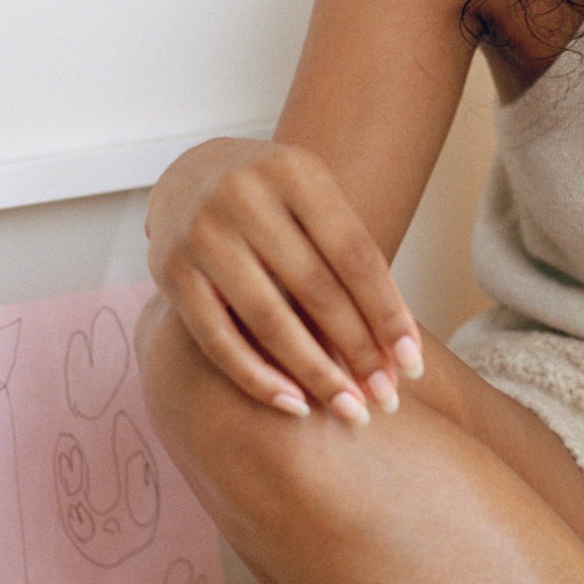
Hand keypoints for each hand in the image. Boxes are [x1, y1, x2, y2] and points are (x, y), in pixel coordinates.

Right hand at [144, 136, 423, 419]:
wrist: (191, 173)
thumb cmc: (278, 204)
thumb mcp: (319, 208)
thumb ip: (354, 265)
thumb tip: (401, 352)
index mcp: (296, 172)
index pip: (356, 255)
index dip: (388, 313)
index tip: (414, 364)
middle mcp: (244, 196)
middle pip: (316, 289)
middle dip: (358, 351)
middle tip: (387, 399)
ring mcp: (201, 233)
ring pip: (269, 319)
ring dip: (316, 373)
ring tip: (351, 410)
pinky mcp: (169, 272)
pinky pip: (219, 339)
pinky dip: (259, 378)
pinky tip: (296, 405)